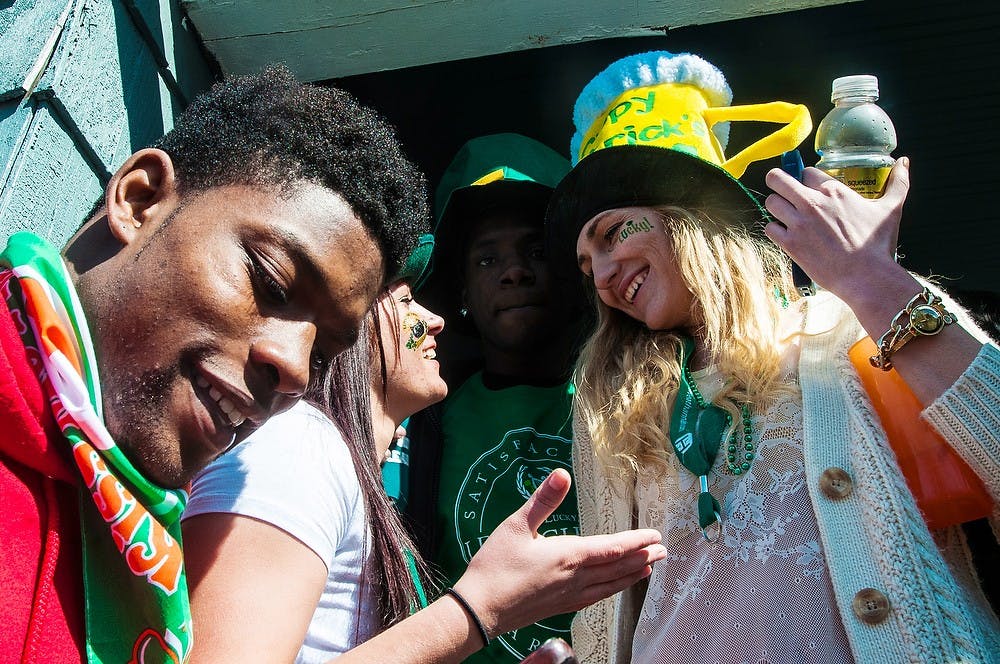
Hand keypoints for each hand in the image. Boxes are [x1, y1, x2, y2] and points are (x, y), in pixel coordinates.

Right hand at [452, 469, 664, 636]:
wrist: (480, 610)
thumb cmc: (495, 567)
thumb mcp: (516, 526)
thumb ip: (543, 500)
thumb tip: (562, 474)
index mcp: (568, 556)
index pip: (612, 548)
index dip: (636, 541)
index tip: (655, 535)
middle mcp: (575, 578)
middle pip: (618, 568)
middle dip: (643, 557)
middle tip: (664, 550)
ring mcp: (570, 596)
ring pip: (611, 585)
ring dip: (633, 575)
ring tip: (650, 568)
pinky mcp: (561, 607)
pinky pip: (597, 598)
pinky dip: (614, 590)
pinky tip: (616, 588)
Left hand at [763, 157, 910, 303]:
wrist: (866, 277)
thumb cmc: (878, 244)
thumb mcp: (891, 208)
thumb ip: (898, 183)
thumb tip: (904, 162)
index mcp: (834, 191)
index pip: (806, 171)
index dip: (805, 178)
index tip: (808, 186)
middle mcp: (813, 203)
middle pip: (777, 179)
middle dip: (777, 181)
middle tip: (781, 189)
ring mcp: (799, 223)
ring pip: (770, 202)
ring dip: (776, 207)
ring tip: (786, 215)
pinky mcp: (790, 243)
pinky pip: (769, 228)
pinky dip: (775, 230)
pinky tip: (785, 234)